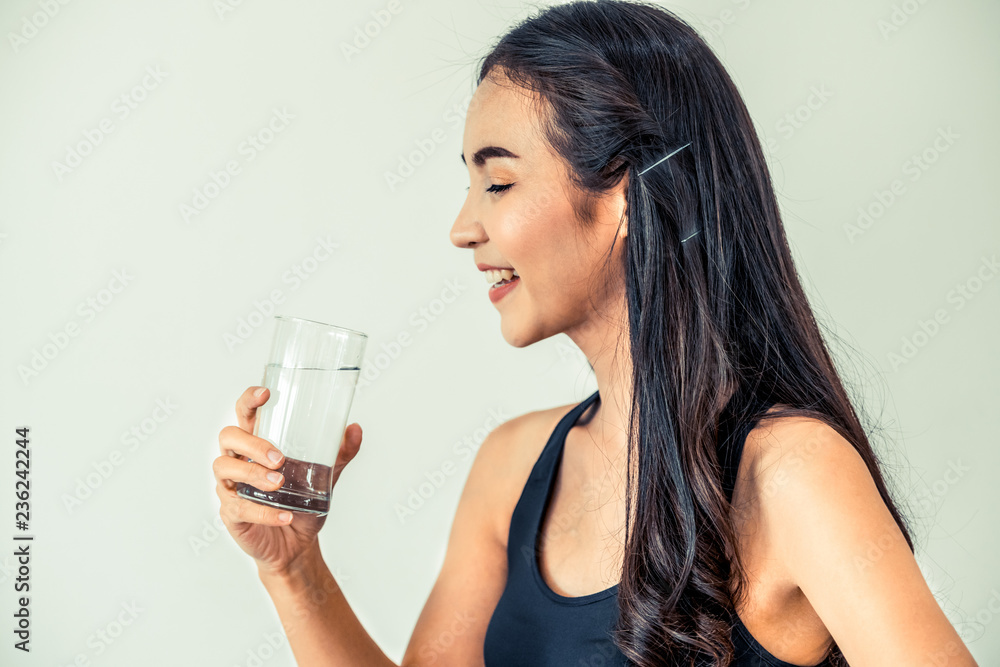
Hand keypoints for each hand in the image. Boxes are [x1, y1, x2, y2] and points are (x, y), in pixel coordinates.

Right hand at [213, 385, 362, 575]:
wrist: (297, 544)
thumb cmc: (303, 502)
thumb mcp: (326, 475)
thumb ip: (341, 453)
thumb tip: (354, 428)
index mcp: (257, 444)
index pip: (244, 414)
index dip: (249, 400)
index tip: (266, 394)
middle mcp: (238, 460)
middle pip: (228, 436)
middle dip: (253, 444)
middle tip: (280, 458)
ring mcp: (231, 486)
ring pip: (225, 468)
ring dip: (253, 473)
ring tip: (280, 483)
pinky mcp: (231, 513)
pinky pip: (239, 507)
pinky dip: (264, 512)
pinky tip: (285, 515)